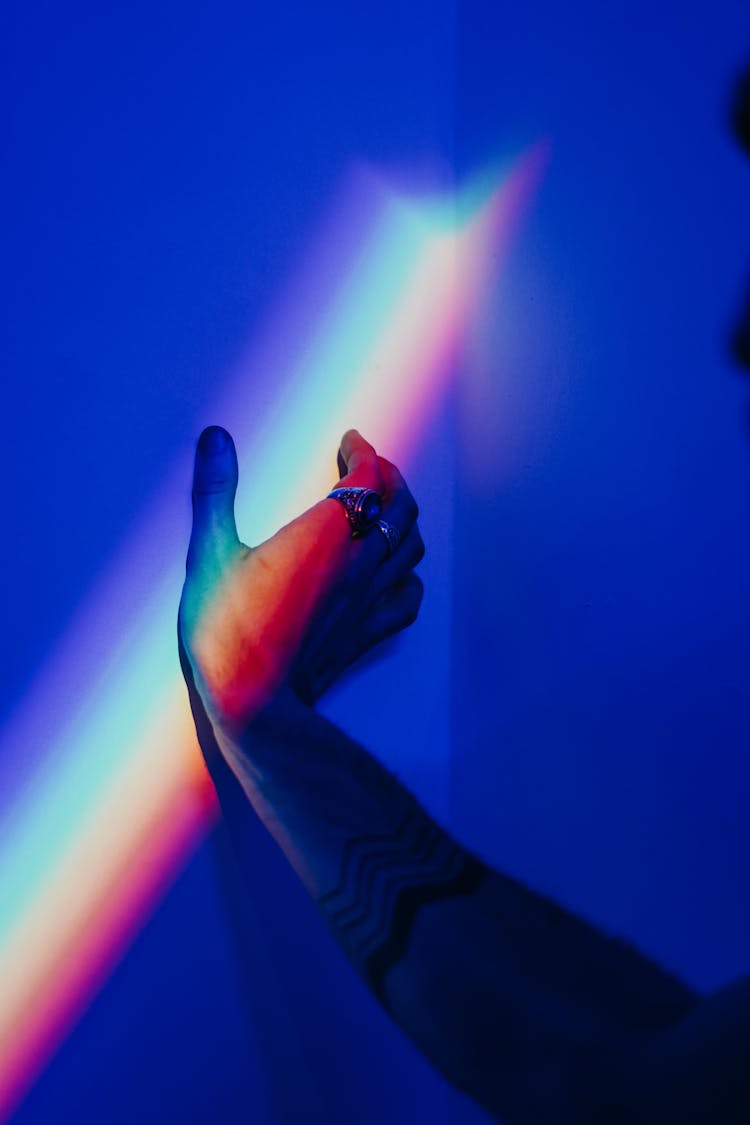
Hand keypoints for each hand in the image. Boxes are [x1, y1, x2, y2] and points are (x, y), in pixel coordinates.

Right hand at [178, 426, 424, 738]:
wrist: (255, 703)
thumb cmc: (229, 633)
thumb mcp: (210, 554)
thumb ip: (215, 491)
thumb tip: (216, 439)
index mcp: (324, 535)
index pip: (367, 477)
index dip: (364, 452)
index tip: (352, 442)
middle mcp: (357, 562)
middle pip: (399, 508)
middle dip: (391, 479)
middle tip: (373, 468)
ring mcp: (369, 600)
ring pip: (410, 547)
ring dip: (404, 519)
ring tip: (388, 507)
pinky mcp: (368, 632)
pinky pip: (408, 597)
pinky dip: (408, 575)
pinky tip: (395, 573)